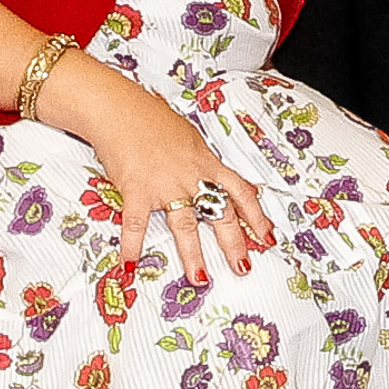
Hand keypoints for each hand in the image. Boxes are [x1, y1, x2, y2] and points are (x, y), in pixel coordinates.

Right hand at [65, 65, 275, 285]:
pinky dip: (132, 248)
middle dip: (234, 242)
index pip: (241, 192)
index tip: (267, 235)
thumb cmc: (150, 119)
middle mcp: (190, 176)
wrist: (120, 110)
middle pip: (220, 213)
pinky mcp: (137, 190)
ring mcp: (165, 185)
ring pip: (186, 225)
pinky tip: (130, 266)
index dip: (257, 216)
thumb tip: (212, 174)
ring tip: (199, 277)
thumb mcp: (188, 137)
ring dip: (193, 255)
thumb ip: (200, 160)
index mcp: (206, 162)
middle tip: (243, 265)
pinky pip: (136, 225)